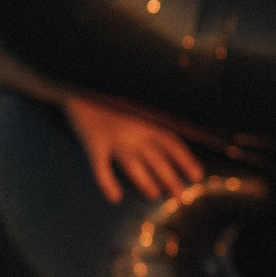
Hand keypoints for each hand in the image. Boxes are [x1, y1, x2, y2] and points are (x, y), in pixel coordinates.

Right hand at [64, 95, 204, 203]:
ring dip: (145, 183)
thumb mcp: (137, 98)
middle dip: (170, 179)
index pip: (172, 143)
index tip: (197, 176)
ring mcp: (113, 139)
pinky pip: (101, 168)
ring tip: (154, 194)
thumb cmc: (111, 89)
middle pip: (157, 160)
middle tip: (180, 195)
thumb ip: (152, 114)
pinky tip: (115, 198)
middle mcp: (134, 132)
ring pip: (134, 167)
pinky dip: (107, 183)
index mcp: (148, 119)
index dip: (186, 160)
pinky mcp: (93, 144)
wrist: (78, 79)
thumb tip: (173, 129)